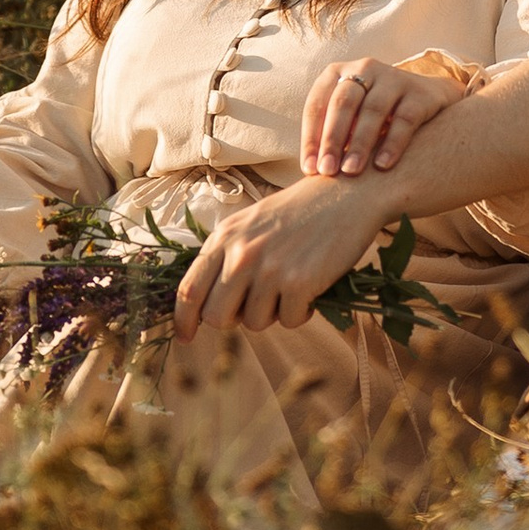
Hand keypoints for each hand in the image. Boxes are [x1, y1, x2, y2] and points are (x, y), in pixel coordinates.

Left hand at [173, 177, 388, 336]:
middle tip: (252, 307)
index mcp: (225, 236)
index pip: (189, 289)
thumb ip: (226, 256)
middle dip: (232, 321)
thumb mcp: (250, 223)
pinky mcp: (299, 283)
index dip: (182, 320)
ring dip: (271, 313)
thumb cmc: (298, 211)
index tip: (184, 336)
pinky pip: (289, 321)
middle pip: (216, 316)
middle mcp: (242, 253)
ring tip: (287, 287)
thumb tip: (205, 302)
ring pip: (254, 323)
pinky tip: (309, 289)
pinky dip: (299, 312)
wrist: (346, 193)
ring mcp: (270, 269)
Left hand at [301, 54, 467, 176]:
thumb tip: (312, 173)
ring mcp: (394, 78)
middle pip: (343, 104)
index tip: (311, 170)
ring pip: (373, 110)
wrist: (428, 98)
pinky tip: (383, 165)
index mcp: (338, 73)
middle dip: (332, 139)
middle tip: (328, 171)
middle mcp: (364, 69)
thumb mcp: (351, 117)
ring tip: (352, 171)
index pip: (317, 105)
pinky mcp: (420, 92)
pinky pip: (405, 119)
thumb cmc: (376, 116)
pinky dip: (392, 143)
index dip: (311, 138)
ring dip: (360, 143)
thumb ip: (333, 135)